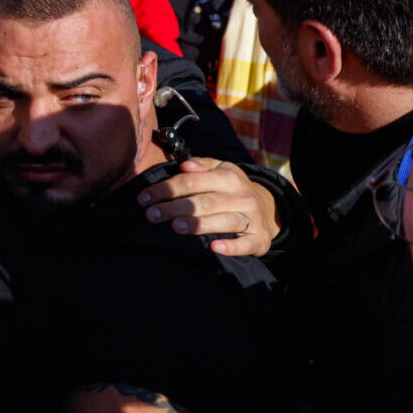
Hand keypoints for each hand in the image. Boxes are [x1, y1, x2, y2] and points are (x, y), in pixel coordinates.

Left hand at [138, 156, 281, 256]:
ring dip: (199, 224)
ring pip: (224, 221)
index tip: (144, 198)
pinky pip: (245, 244)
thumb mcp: (221, 170)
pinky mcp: (259, 239)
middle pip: (204, 202)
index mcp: (228, 176)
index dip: (166, 189)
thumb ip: (202, 165)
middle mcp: (241, 196)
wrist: (269, 208)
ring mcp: (252, 218)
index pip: (192, 181)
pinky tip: (213, 247)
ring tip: (175, 227)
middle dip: (175, 208)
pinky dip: (231, 246)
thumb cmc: (232, 189)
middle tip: (151, 215)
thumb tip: (185, 165)